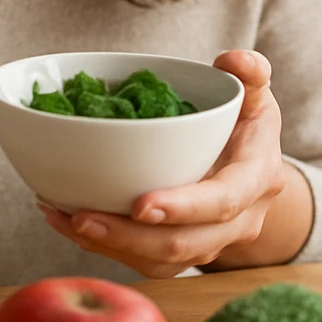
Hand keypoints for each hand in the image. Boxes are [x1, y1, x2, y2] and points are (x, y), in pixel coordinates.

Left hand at [40, 50, 294, 277]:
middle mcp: (238, 222)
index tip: (140, 205)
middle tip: (82, 217)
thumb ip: (250, 72)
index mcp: (256, 179)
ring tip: (64, 218)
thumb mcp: (255, 94)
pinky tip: (69, 223)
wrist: (257, 171)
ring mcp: (211, 244)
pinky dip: (106, 248)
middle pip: (185, 244)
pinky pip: (145, 261)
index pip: (222, 202)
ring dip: (110, 246)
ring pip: (161, 261)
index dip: (183, 207)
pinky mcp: (184, 254)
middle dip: (130, 236)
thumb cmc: (249, 125)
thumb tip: (234, 59)